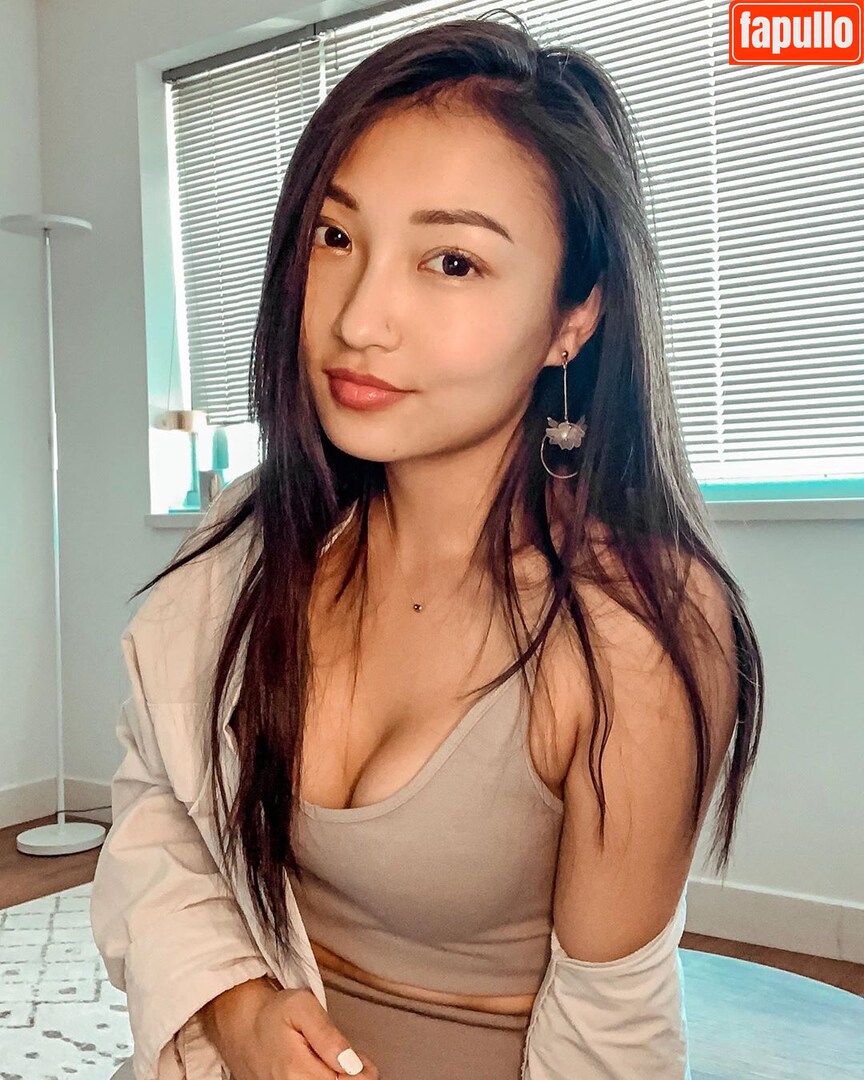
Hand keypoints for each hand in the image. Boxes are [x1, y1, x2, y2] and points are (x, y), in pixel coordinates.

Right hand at [203, 978, 379, 1078]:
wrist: (239, 1024)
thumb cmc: (271, 1013)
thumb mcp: (302, 1007)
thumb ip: (328, 1035)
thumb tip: (353, 1064)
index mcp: (299, 1073)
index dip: (363, 1073)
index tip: (360, 1059)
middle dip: (350, 1076)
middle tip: (348, 1059)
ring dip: (336, 1078)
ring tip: (330, 1062)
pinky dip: (322, 1079)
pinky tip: (319, 1069)